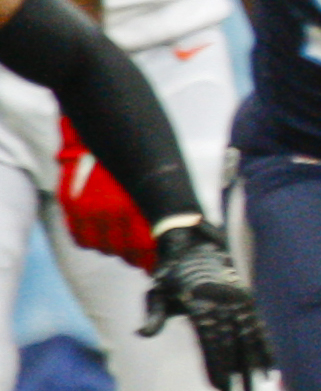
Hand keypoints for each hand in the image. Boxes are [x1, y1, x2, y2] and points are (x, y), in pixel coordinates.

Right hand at [54, 119, 154, 268]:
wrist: (105, 126)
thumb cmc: (141, 155)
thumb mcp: (161, 182)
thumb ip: (166, 211)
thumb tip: (180, 237)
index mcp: (140, 208)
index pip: (148, 251)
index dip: (153, 261)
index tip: (156, 264)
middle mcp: (113, 212)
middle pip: (126, 254)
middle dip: (135, 256)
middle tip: (139, 251)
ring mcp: (89, 211)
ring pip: (105, 249)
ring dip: (114, 248)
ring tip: (120, 236)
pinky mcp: (71, 206)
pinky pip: (82, 240)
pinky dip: (92, 241)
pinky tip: (100, 233)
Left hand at [141, 220, 274, 390]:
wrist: (192, 242)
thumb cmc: (170, 273)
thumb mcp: (157, 292)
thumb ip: (155, 316)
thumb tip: (141, 334)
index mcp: (202, 304)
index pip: (211, 343)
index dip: (215, 367)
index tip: (219, 389)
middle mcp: (225, 304)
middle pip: (233, 347)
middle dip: (237, 377)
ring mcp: (239, 301)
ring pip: (250, 340)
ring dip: (255, 367)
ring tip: (258, 390)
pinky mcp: (248, 300)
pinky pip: (260, 328)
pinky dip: (266, 348)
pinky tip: (272, 368)